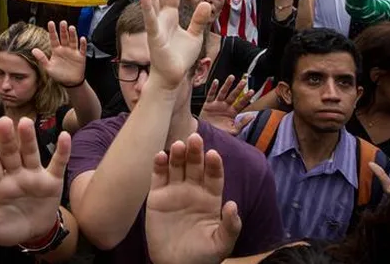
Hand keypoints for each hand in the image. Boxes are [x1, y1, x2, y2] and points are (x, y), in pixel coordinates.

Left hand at [0, 116, 70, 245]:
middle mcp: (15, 175)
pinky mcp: (52, 181)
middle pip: (10, 154)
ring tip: (25, 122)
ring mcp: (34, 176)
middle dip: (7, 139)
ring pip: (30, 154)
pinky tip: (66, 136)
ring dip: (29, 139)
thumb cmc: (6, 227)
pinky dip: (63, 151)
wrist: (33, 234)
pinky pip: (57, 164)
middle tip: (3, 121)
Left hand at [32, 21, 86, 87]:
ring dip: (72, 34)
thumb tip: (33, 50)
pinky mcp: (80, 56)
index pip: (53, 38)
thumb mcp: (48, 67)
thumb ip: (41, 58)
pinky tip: (82, 38)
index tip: (50, 23)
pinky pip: (82, 49)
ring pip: (73, 41)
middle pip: (64, 37)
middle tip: (63, 22)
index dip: (52, 31)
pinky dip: (83, 44)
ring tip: (71, 28)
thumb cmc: (58, 74)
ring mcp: (73, 52)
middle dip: (63, 30)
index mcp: (56, 50)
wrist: (70, 82)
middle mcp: (65, 49)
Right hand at [139, 0, 211, 87]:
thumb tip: (206, 3)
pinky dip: (147, 7)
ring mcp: (156, 25)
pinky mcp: (154, 36)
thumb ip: (200, 19)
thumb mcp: (195, 36)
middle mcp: (161, 17)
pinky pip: (150, 19)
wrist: (173, 76)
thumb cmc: (180, 58)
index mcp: (170, 16)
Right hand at [145, 134, 241, 263]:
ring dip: (178, 155)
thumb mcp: (221, 244)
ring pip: (177, 167)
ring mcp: (174, 191)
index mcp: (211, 199)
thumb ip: (230, 226)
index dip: (214, 165)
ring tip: (178, 145)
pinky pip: (158, 177)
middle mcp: (193, 190)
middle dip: (195, 152)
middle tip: (195, 138)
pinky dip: (158, 165)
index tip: (213, 154)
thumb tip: (233, 205)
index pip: (214, 176)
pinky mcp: (157, 196)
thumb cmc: (202, 256)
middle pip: (195, 166)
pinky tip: (160, 155)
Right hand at [199, 76, 254, 133]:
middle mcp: (225, 107)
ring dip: (227, 85)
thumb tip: (252, 116)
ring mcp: (216, 105)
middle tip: (243, 81)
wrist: (205, 135)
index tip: (251, 91)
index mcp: (232, 112)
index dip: (246, 97)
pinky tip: (216, 82)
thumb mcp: (233, 131)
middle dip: (238, 88)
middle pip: (233, 95)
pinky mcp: (208, 105)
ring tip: (231, 77)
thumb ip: (242, 123)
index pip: (241, 103)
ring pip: (223, 92)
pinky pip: (211, 95)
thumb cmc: (219, 134)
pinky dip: (213, 88)